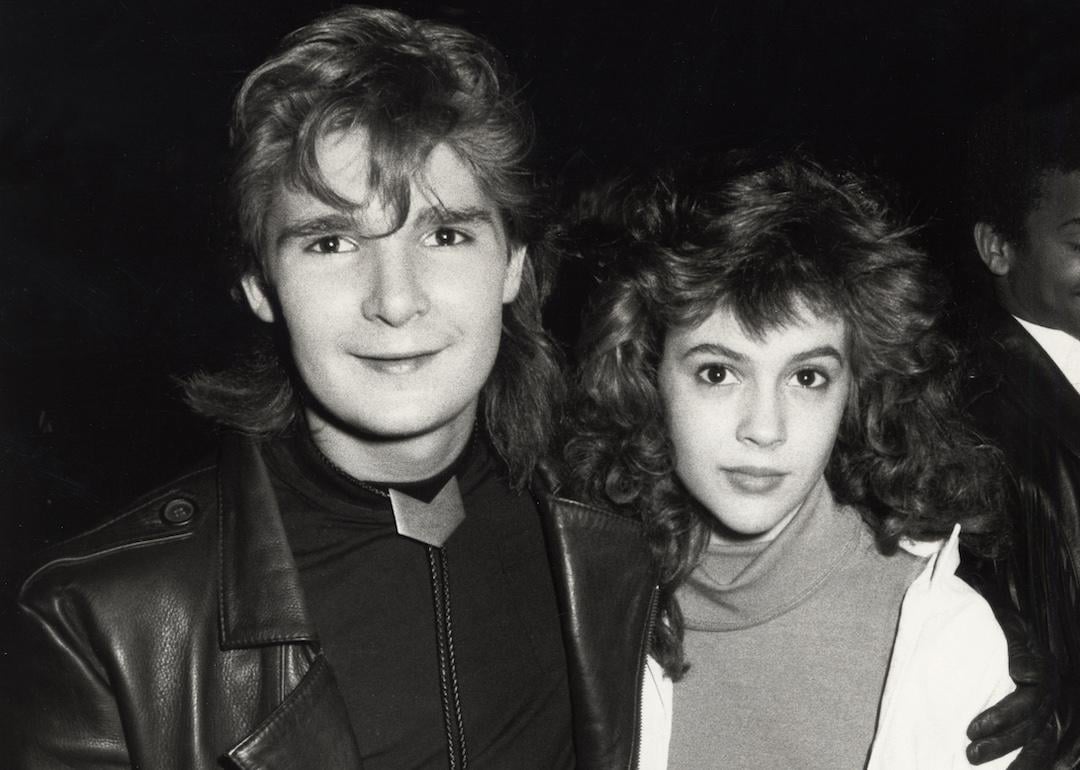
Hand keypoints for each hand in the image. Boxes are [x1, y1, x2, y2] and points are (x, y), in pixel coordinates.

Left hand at [966, 610, 1058, 766]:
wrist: (999, 608)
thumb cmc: (999, 617)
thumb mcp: (1008, 622)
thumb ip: (1015, 645)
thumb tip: (1024, 674)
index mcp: (1042, 670)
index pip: (1027, 703)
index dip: (1001, 718)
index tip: (971, 729)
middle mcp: (1047, 692)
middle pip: (1030, 727)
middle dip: (1000, 745)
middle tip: (969, 754)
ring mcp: (1045, 706)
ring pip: (1038, 741)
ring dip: (1015, 760)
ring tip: (982, 765)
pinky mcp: (1037, 716)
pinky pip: (1039, 744)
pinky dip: (1026, 760)